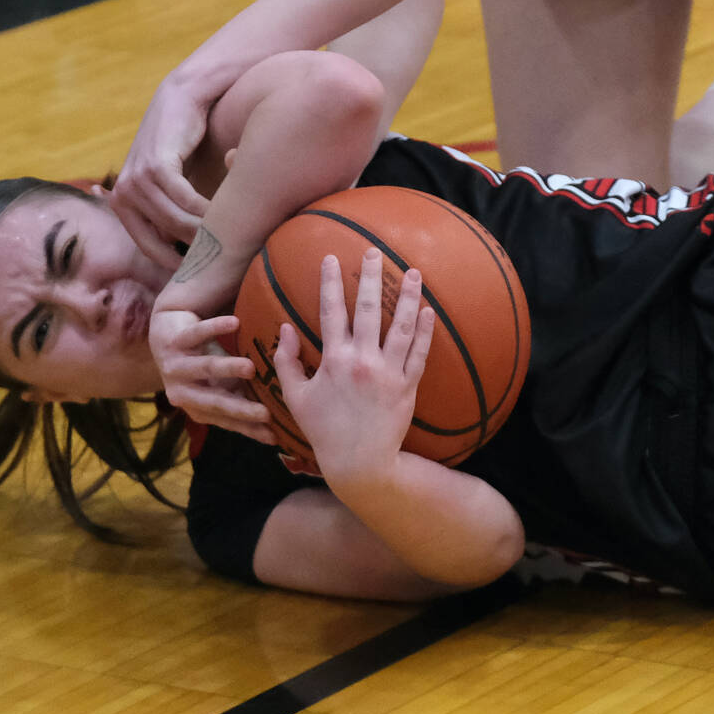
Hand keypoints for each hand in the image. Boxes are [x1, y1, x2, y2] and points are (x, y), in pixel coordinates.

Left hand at [112, 76, 213, 264]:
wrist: (184, 96)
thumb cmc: (185, 142)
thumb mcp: (172, 181)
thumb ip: (173, 211)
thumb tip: (193, 253)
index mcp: (122, 203)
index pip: (150, 248)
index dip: (178, 263)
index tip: (205, 270)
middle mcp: (123, 194)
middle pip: (164, 238)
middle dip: (193, 249)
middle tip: (223, 257)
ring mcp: (136, 180)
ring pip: (175, 221)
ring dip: (203, 229)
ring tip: (230, 234)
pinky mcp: (155, 166)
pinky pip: (183, 200)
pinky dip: (205, 209)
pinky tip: (224, 210)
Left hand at [149, 309, 274, 443]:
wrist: (168, 334)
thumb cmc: (203, 363)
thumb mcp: (223, 385)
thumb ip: (242, 398)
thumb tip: (278, 420)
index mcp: (196, 408)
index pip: (225, 421)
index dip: (249, 428)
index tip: (274, 433)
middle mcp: (182, 392)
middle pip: (213, 401)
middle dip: (240, 408)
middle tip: (266, 413)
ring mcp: (175, 367)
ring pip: (204, 368)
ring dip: (227, 368)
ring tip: (250, 368)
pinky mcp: (174, 341)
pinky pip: (197, 334)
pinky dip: (215, 328)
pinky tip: (235, 323)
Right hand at [273, 250, 434, 486]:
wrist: (359, 462)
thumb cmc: (324, 429)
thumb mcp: (295, 397)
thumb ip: (287, 361)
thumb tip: (284, 328)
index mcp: (333, 360)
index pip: (331, 312)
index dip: (330, 282)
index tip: (331, 258)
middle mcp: (362, 361)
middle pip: (368, 310)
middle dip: (371, 277)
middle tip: (374, 252)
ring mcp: (388, 372)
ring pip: (401, 327)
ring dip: (408, 297)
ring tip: (414, 272)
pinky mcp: (408, 386)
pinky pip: (419, 353)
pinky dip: (426, 331)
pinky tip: (429, 311)